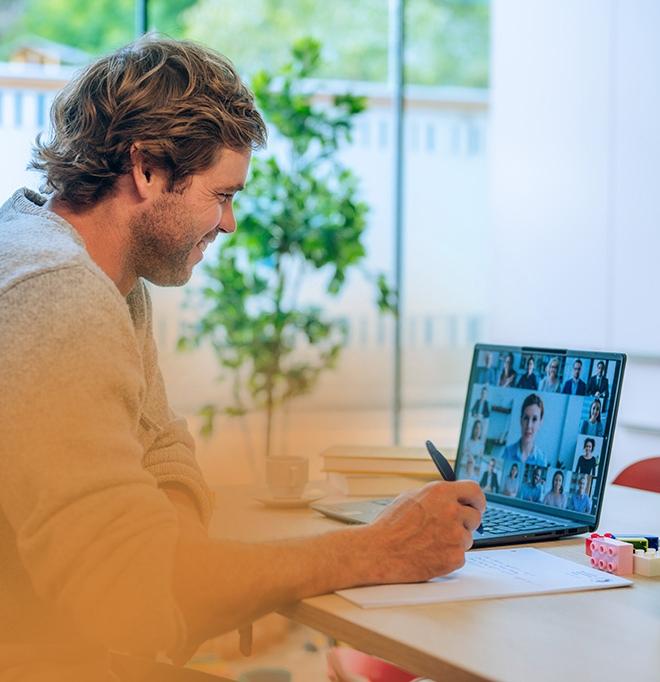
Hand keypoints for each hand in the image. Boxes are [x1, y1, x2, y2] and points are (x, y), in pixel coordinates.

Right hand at [362, 480, 485, 583]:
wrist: (380, 552)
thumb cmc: (391, 525)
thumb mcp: (411, 497)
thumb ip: (437, 496)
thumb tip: (453, 496)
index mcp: (441, 492)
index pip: (475, 491)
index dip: (476, 500)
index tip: (476, 505)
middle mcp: (452, 511)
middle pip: (475, 516)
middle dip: (465, 522)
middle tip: (449, 527)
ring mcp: (455, 536)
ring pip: (468, 537)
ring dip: (455, 540)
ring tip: (431, 542)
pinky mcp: (455, 557)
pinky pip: (460, 555)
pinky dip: (448, 556)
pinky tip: (430, 553)